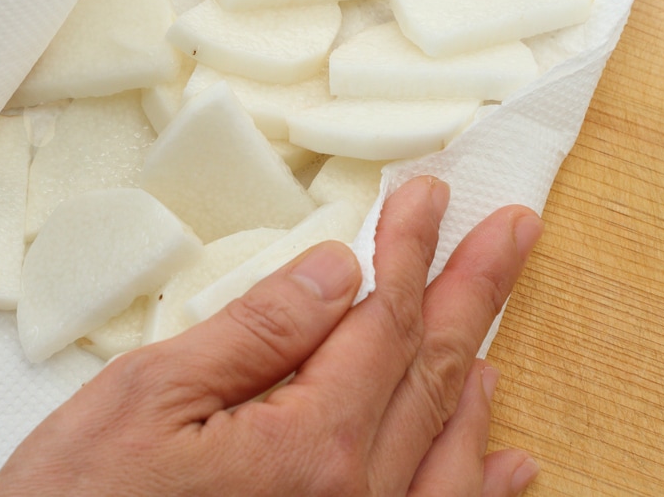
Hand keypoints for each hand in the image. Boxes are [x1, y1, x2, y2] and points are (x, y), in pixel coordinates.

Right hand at [0, 176, 542, 495]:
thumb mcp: (152, 394)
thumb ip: (257, 332)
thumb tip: (335, 271)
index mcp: (308, 446)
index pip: (382, 321)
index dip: (410, 250)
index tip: (428, 195)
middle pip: (431, 370)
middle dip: (472, 289)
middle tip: (511, 230)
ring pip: (445, 437)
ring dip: (476, 361)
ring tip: (496, 302)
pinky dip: (476, 476)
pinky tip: (505, 453)